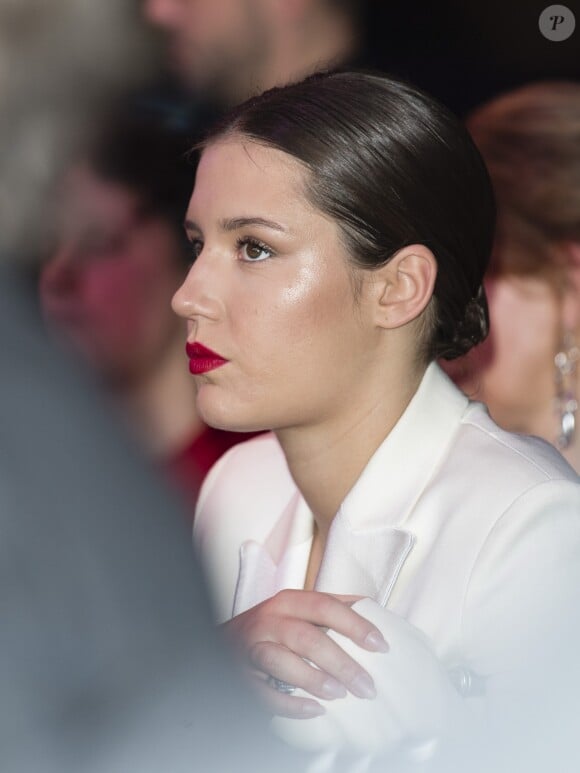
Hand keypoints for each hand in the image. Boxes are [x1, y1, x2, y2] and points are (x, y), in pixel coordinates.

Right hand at [222, 590, 388, 718]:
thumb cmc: (274, 626)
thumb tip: (378, 614)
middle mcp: (270, 620)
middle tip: (366, 686)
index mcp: (289, 601)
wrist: (225, 640)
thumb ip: (332, 608)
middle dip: (341, 663)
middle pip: (307, 637)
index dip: (354, 624)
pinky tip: (314, 710)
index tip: (380, 645)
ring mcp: (253, 647)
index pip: (325, 606)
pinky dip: (290, 704)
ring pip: (282, 661)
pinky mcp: (242, 675)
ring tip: (339, 694)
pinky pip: (264, 692)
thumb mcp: (298, 609)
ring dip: (313, 679)